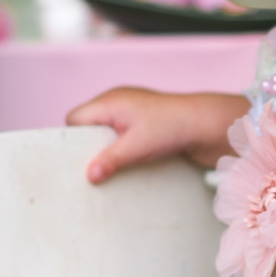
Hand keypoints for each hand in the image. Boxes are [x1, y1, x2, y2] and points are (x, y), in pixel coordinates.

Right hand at [68, 86, 247, 184]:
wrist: (203, 123)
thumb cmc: (171, 127)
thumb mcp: (137, 147)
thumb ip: (111, 160)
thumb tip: (89, 176)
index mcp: (109, 102)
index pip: (74, 118)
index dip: (72, 138)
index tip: (76, 160)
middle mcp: (115, 100)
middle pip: (87, 124)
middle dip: (88, 145)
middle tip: (91, 166)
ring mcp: (128, 108)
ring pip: (103, 129)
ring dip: (105, 146)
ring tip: (109, 165)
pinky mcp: (140, 118)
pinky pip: (118, 131)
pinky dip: (118, 145)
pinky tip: (125, 159)